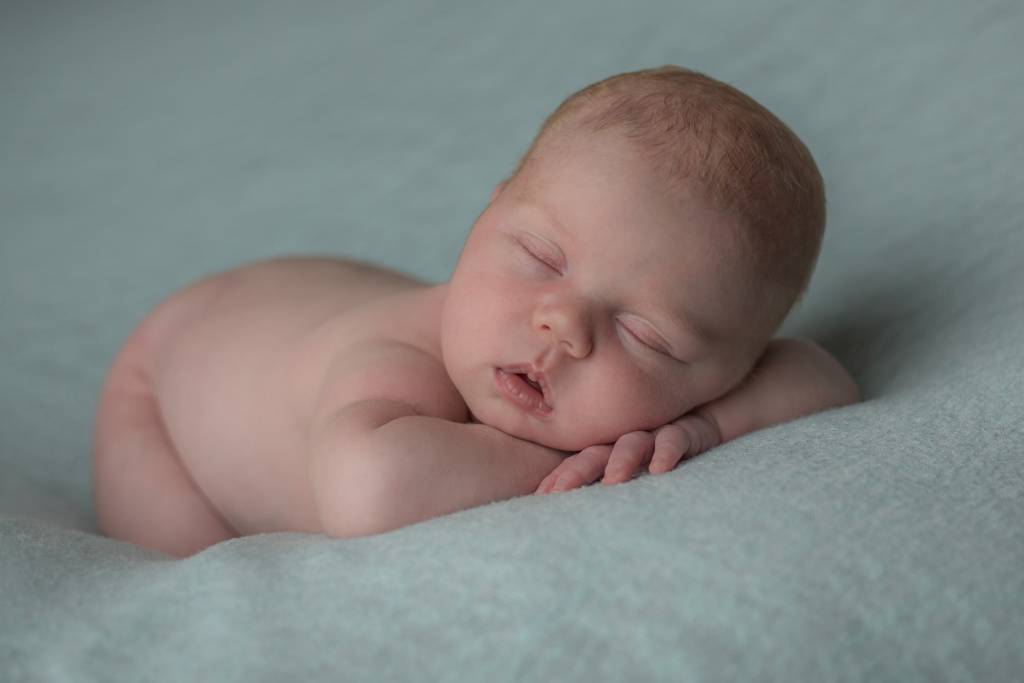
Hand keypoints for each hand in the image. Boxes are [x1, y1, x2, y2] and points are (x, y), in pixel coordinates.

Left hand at [534, 412, 720, 493]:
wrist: (701, 422)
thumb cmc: (659, 455)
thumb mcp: (631, 473)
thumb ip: (606, 489)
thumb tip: (569, 523)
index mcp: (607, 452)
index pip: (577, 464)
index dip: (559, 478)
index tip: (541, 498)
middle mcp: (624, 442)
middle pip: (595, 454)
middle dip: (576, 472)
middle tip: (560, 492)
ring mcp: (653, 434)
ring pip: (632, 443)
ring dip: (621, 461)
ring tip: (613, 481)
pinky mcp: (684, 431)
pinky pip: (673, 440)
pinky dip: (666, 452)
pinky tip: (660, 470)